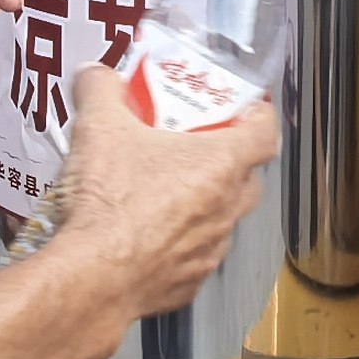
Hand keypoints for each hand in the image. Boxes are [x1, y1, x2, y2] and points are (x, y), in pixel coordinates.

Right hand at [39, 69, 276, 316]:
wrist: (94, 276)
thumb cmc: (110, 203)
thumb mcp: (98, 127)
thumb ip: (100, 90)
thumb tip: (96, 75)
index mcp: (220, 164)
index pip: (265, 133)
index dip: (259, 117)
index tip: (247, 111)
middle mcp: (226, 209)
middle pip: (248, 179)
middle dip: (229, 164)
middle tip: (195, 150)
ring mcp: (211, 250)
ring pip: (222, 221)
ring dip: (203, 207)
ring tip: (164, 195)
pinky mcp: (190, 283)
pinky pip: (194, 258)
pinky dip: (179, 246)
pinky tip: (146, 237)